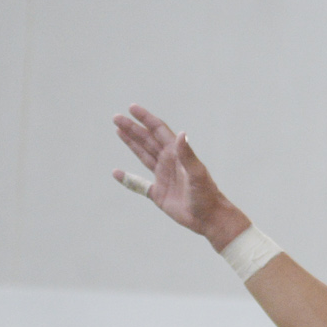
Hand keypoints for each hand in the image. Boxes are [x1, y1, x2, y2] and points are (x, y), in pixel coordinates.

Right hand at [112, 105, 251, 249]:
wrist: (209, 219)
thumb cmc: (207, 195)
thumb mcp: (197, 173)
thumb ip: (187, 155)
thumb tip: (181, 133)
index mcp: (176, 155)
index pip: (158, 131)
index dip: (146, 119)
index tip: (132, 108)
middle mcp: (168, 162)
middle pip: (147, 140)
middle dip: (132, 129)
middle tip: (116, 118)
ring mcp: (163, 177)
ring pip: (143, 155)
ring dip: (131, 143)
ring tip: (118, 130)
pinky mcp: (158, 193)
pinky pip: (139, 184)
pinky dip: (128, 179)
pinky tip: (117, 173)